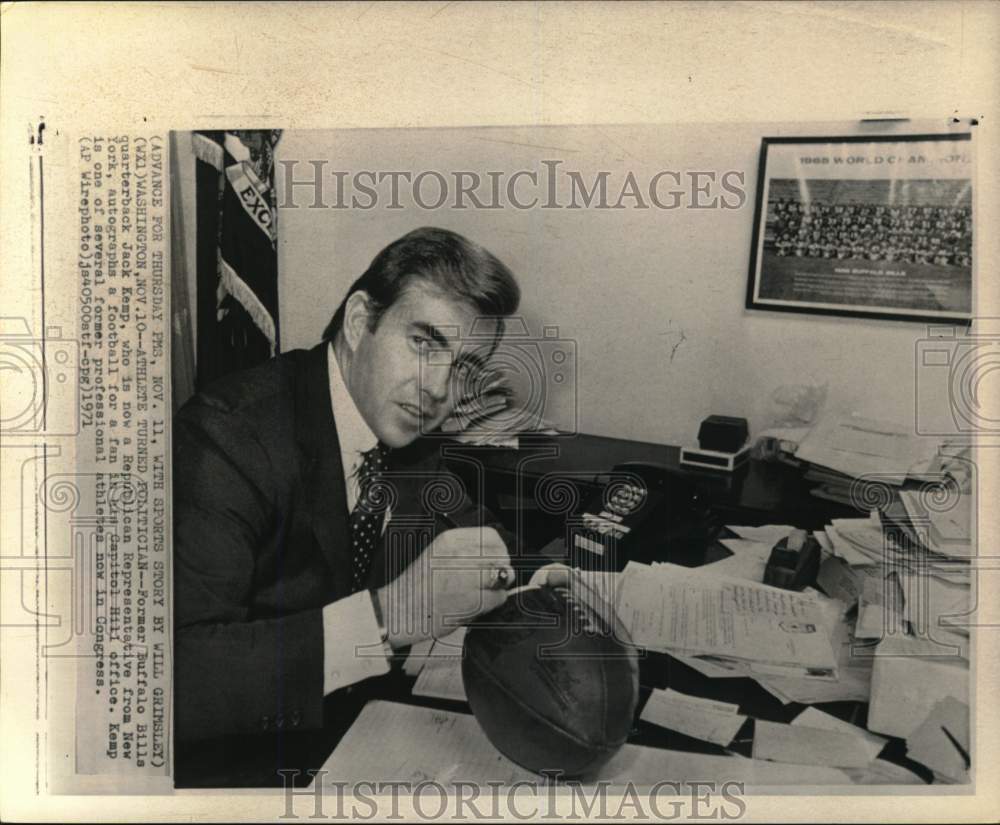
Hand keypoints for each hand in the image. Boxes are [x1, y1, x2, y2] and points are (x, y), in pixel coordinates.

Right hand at [375, 527, 512, 648]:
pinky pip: (496, 598)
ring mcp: (466, 575)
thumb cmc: (418, 588)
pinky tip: (473, 606)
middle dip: (500, 571)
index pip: (492, 537)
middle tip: (489, 583)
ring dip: (495, 589)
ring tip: (478, 595)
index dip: (499, 551)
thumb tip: (498, 562)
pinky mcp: (471, 598)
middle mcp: (459, 554)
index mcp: (450, 540)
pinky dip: (490, 604)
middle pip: (500, 557)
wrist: (399, 610)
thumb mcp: (439, 556)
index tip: (496, 563)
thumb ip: (467, 554)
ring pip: (501, 578)